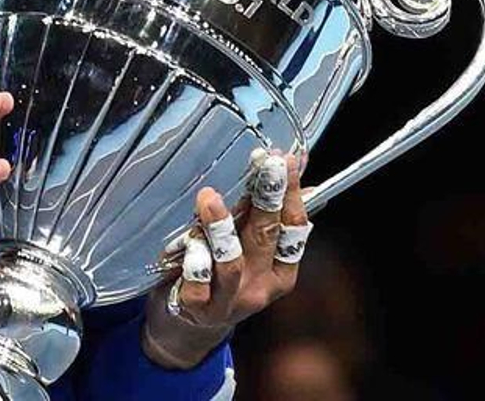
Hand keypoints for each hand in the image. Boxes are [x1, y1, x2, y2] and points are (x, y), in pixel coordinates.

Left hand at [141, 150, 310, 368]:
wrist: (186, 324)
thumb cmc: (219, 275)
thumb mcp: (248, 246)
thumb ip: (265, 211)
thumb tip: (297, 164)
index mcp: (280, 270)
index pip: (294, 229)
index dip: (292, 195)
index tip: (287, 161)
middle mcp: (259, 286)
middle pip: (266, 238)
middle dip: (269, 198)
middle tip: (267, 164)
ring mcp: (229, 300)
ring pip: (230, 263)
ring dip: (222, 228)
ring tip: (211, 198)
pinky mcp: (197, 308)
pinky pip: (197, 284)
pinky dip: (194, 262)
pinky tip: (190, 243)